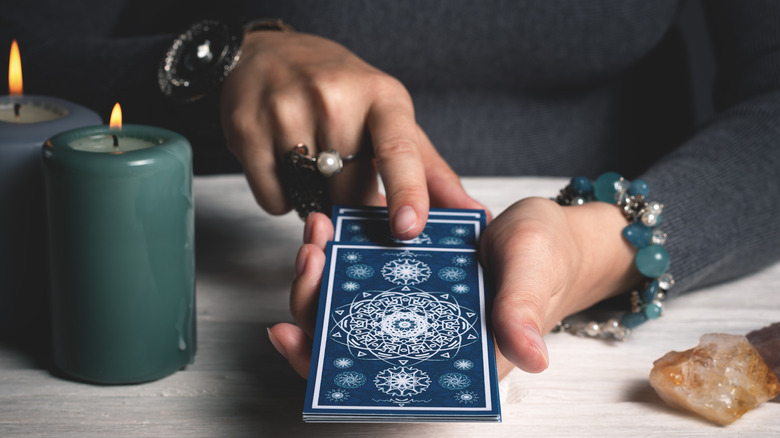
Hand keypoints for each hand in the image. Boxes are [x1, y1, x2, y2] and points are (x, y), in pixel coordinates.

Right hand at [221, 31, 480, 238]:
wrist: (270, 55)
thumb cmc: (341, 91)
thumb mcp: (391, 118)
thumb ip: (431, 171)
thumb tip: (473, 214)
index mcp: (381, 96)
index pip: (398, 148)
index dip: (406, 191)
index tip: (409, 227)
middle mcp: (335, 97)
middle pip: (349, 188)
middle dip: (347, 195)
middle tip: (340, 165)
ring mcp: (287, 108)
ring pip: (309, 195)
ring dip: (312, 195)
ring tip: (310, 155)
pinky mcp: (247, 127)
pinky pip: (273, 197)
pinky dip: (280, 194)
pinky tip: (282, 160)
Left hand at [268, 200, 640, 377]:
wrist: (549, 232)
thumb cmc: (549, 258)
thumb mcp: (536, 276)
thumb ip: (523, 312)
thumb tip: (530, 358)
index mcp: (455, 358)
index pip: (381, 380)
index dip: (330, 368)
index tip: (294, 335)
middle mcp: (426, 341)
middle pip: (351, 343)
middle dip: (314, 307)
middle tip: (309, 258)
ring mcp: (413, 309)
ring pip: (350, 307)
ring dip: (320, 277)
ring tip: (314, 234)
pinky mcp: (408, 278)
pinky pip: (365, 274)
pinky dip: (341, 254)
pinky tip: (327, 229)